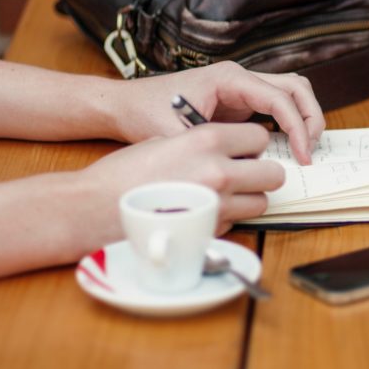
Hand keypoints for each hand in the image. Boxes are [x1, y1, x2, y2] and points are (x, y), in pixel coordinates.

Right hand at [79, 123, 284, 234]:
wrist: (95, 208)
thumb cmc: (124, 173)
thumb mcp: (165, 140)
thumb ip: (202, 144)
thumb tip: (228, 150)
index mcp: (207, 140)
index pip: (260, 137)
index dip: (253, 144)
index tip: (244, 149)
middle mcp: (219, 171)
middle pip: (273, 174)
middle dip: (261, 174)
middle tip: (245, 174)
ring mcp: (218, 205)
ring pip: (261, 202)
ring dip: (249, 199)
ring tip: (224, 195)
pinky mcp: (210, 231)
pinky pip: (238, 222)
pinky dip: (228, 218)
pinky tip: (204, 211)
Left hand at [113, 62, 324, 164]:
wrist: (126, 104)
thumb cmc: (146, 113)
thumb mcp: (177, 135)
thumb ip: (211, 150)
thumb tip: (244, 169)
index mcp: (229, 78)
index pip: (280, 98)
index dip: (298, 128)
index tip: (302, 156)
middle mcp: (240, 77)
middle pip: (296, 87)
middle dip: (311, 118)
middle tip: (311, 151)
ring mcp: (242, 88)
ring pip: (291, 92)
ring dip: (304, 118)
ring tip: (304, 149)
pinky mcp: (240, 101)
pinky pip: (277, 106)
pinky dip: (290, 123)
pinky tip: (286, 148)